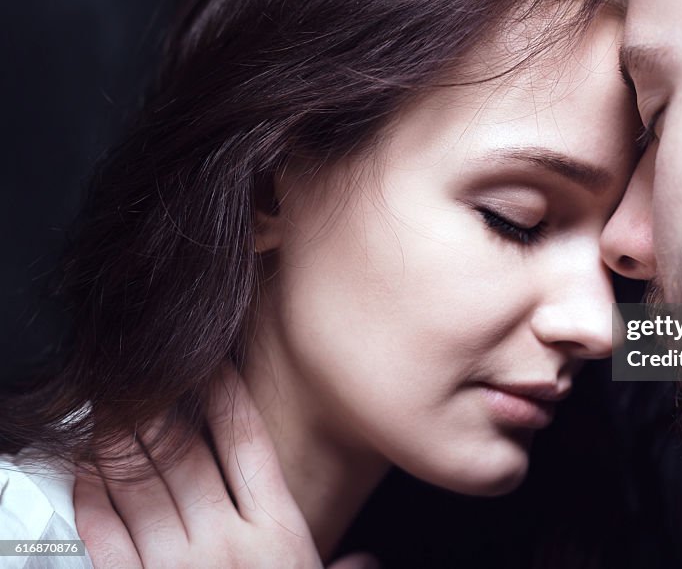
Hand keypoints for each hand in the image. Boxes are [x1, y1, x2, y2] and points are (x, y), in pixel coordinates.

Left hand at [74, 365, 377, 568]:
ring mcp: (171, 567)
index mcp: (276, 534)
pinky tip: (87, 467)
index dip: (226, 393)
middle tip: (147, 363)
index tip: (212, 362)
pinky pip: (101, 533)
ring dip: (120, 434)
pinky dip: (91, 495)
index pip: (247, 442)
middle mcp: (222, 542)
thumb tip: (366, 563)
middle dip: (160, 399)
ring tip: (112, 396)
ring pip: (139, 481)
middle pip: (184, 449)